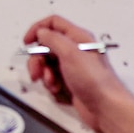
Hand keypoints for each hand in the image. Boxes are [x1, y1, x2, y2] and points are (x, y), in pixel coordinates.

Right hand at [25, 14, 131, 132]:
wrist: (105, 108)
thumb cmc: (95, 81)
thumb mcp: (71, 54)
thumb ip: (53, 39)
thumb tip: (41, 32)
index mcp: (78, 38)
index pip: (53, 23)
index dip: (38, 29)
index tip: (28, 41)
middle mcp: (75, 50)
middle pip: (46, 46)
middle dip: (38, 59)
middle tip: (37, 71)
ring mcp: (72, 66)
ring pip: (47, 64)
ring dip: (44, 74)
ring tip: (52, 83)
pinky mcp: (70, 81)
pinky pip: (52, 79)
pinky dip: (51, 85)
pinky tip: (58, 90)